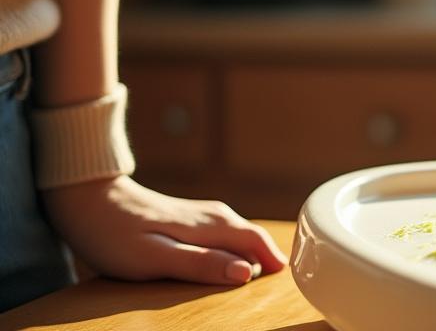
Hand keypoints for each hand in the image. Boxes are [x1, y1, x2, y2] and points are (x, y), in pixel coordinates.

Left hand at [41, 175, 286, 284]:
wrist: (88, 201)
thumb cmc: (115, 233)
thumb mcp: (155, 258)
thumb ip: (201, 264)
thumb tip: (245, 273)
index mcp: (214, 226)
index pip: (259, 246)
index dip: (276, 266)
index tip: (289, 288)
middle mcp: (217, 217)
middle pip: (255, 242)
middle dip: (268, 265)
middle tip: (273, 294)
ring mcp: (205, 216)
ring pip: (241, 239)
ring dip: (251, 260)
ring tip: (254, 286)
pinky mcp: (192, 220)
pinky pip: (226, 238)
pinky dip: (234, 253)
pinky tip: (223, 267)